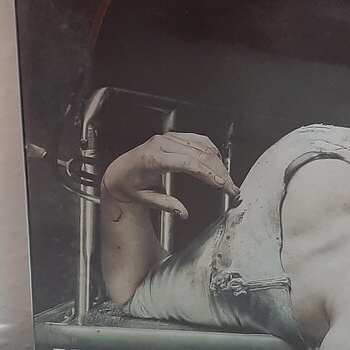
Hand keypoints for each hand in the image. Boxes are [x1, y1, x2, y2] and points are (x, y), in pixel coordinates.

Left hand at [101, 132, 238, 218]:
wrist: (119, 171)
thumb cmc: (128, 184)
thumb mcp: (144, 199)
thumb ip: (165, 205)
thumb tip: (182, 212)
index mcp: (153, 159)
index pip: (188, 163)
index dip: (207, 173)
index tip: (221, 184)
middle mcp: (161, 144)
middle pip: (199, 154)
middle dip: (219, 171)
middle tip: (230, 187)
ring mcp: (168, 138)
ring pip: (202, 146)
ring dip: (218, 162)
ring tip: (227, 179)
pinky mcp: (173, 137)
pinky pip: (197, 139)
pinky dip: (211, 150)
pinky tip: (218, 162)